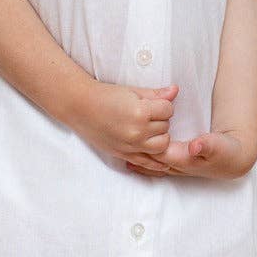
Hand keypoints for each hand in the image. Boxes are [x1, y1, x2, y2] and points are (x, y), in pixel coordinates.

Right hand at [64, 80, 179, 166]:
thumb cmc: (105, 95)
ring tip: (148, 129)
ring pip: (162, 145)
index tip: (152, 103)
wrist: (80, 106)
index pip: (168, 109)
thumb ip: (155, 94)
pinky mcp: (124, 154)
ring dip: (159, 137)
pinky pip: (147, 163)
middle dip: (160, 120)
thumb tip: (175, 91)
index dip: (162, 105)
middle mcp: (137, 131)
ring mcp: (131, 145)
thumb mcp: (132, 91)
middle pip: (165, 127)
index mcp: (140, 112)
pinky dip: (157, 164)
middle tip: (147, 114)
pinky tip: (164, 165)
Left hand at [125, 128, 256, 181]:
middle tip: (116, 137)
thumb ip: (208, 144)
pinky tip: (132, 158)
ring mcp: (176, 167)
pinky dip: (143, 160)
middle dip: (134, 149)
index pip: (157, 151)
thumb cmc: (228, 151)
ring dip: (135, 156)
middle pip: (149, 159)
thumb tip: (195, 145)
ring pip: (150, 163)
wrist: (236, 160)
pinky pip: (155, 163)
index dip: (145, 140)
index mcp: (184, 159)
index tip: (133, 127)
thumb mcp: (220, 145)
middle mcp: (176, 166)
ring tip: (117, 149)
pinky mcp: (178, 164)